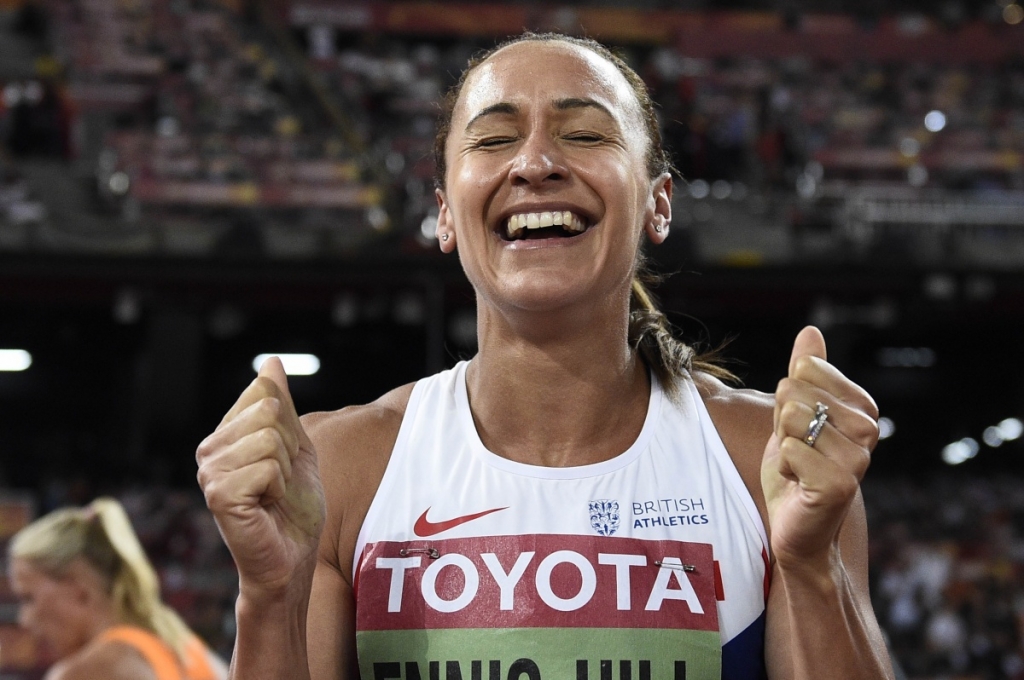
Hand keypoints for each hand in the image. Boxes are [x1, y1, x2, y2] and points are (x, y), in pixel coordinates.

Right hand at [196, 357, 325, 595]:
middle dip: (289, 447)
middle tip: (279, 481)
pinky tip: (266, 506)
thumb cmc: (294, 507)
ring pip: (269, 437)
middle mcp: (210, 449)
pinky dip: (279, 487)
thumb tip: (272, 362)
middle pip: (267, 410)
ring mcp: (210, 472)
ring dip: (285, 469)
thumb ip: (283, 405)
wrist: (292, 557)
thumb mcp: (296, 446)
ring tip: (272, 495)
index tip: (282, 460)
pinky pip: (267, 467)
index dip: (288, 426)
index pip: (264, 392)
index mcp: (225, 435)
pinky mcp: (218, 494)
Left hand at [761, 326, 878, 571]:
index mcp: (862, 406)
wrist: (797, 526)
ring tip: (799, 468)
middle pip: (793, 390)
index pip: (804, 369)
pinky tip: (799, 484)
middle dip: (782, 423)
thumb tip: (811, 331)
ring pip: (791, 417)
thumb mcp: (794, 413)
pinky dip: (784, 467)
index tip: (801, 430)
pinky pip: (790, 449)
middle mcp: (869, 428)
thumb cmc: (796, 470)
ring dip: (783, 445)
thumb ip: (805, 373)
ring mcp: (858, 456)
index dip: (787, 400)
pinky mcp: (841, 483)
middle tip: (798, 452)